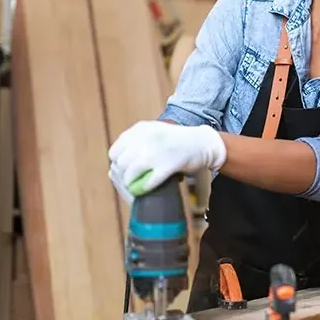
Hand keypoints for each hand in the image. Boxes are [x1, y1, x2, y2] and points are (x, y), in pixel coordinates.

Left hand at [107, 120, 225, 199]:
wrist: (204, 143)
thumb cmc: (178, 141)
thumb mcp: (153, 133)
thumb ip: (135, 144)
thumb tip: (116, 166)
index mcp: (140, 129)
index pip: (115, 151)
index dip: (118, 165)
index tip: (125, 172)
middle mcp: (145, 137)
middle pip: (120, 164)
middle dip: (123, 177)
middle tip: (132, 184)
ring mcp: (156, 151)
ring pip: (130, 174)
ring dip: (132, 185)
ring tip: (138, 189)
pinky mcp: (168, 164)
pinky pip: (148, 182)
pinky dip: (145, 189)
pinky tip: (148, 190)